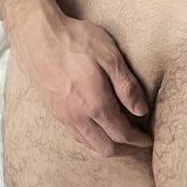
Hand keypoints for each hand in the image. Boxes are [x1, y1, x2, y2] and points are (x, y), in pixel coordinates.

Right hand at [21, 13, 151, 157]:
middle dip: (126, 151)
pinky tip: (99, 129)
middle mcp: (77, 116)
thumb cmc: (76, 41)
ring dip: (109, 147)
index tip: (149, 140)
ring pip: (89, 144)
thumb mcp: (110, 56)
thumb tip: (141, 111)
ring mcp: (63, 116)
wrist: (37, 36)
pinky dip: (92, 139)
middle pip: (106, 148)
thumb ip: (127, 86)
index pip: (121, 134)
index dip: (138, 141)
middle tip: (139, 146)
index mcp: (95, 104)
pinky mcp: (54, 111)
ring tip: (123, 140)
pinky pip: (76, 135)